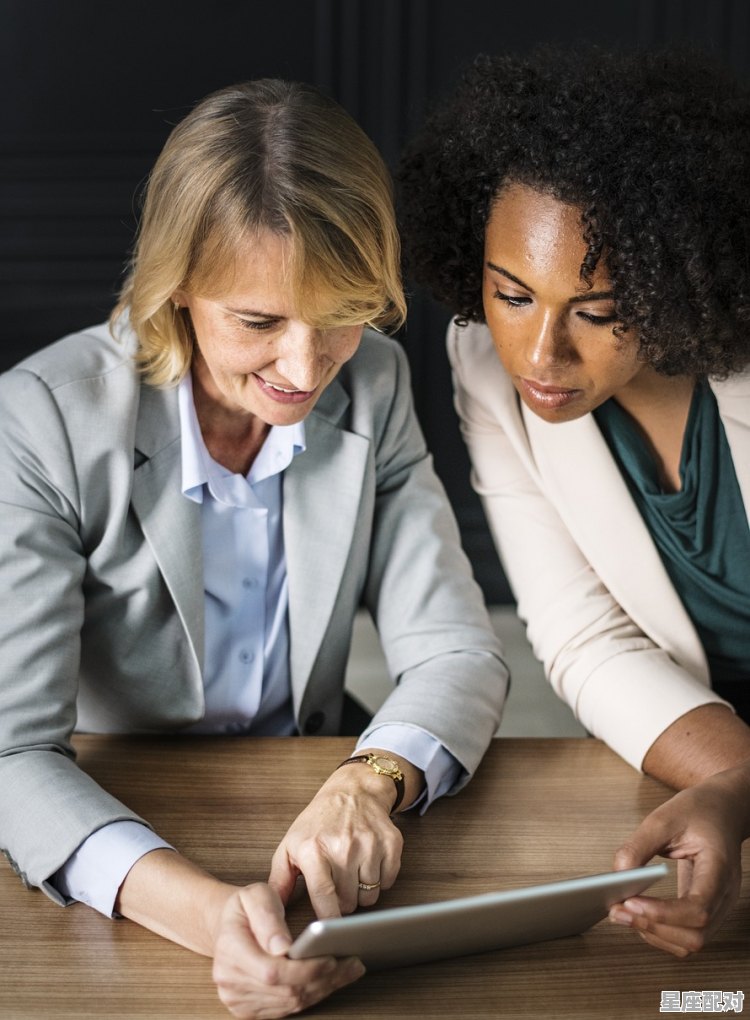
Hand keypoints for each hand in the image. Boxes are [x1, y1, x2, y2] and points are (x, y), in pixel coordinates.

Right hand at [212, 883, 364, 1018]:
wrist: (228, 926)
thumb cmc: (245, 908)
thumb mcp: (255, 895)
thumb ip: (268, 916)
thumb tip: (282, 946)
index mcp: (230, 951)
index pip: (273, 972)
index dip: (305, 969)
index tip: (331, 959)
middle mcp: (230, 981)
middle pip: (285, 991)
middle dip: (324, 979)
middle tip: (353, 962)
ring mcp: (238, 999)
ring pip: (289, 1003)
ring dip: (324, 989)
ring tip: (349, 970)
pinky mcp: (249, 1009)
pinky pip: (286, 1008)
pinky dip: (312, 995)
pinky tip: (331, 980)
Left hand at [268, 757, 407, 917]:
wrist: (353, 791)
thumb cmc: (319, 822)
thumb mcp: (290, 845)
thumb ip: (280, 880)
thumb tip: (272, 911)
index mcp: (314, 849)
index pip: (324, 898)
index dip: (327, 920)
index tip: (327, 931)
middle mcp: (343, 847)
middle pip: (349, 903)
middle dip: (343, 901)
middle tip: (338, 882)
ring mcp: (370, 844)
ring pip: (370, 896)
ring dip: (362, 891)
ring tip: (352, 871)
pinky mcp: (391, 843)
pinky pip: (389, 882)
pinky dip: (380, 879)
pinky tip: (369, 863)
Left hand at [609, 763, 749, 955]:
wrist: (722, 810)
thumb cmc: (698, 811)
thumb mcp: (663, 818)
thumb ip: (639, 847)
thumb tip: (617, 876)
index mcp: (719, 867)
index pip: (699, 908)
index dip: (663, 913)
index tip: (630, 901)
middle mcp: (725, 894)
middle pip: (696, 934)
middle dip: (653, 927)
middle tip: (618, 910)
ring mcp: (720, 905)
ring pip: (692, 942)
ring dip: (655, 935)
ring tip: (624, 914)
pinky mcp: (708, 910)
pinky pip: (688, 935)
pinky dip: (661, 933)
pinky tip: (639, 916)